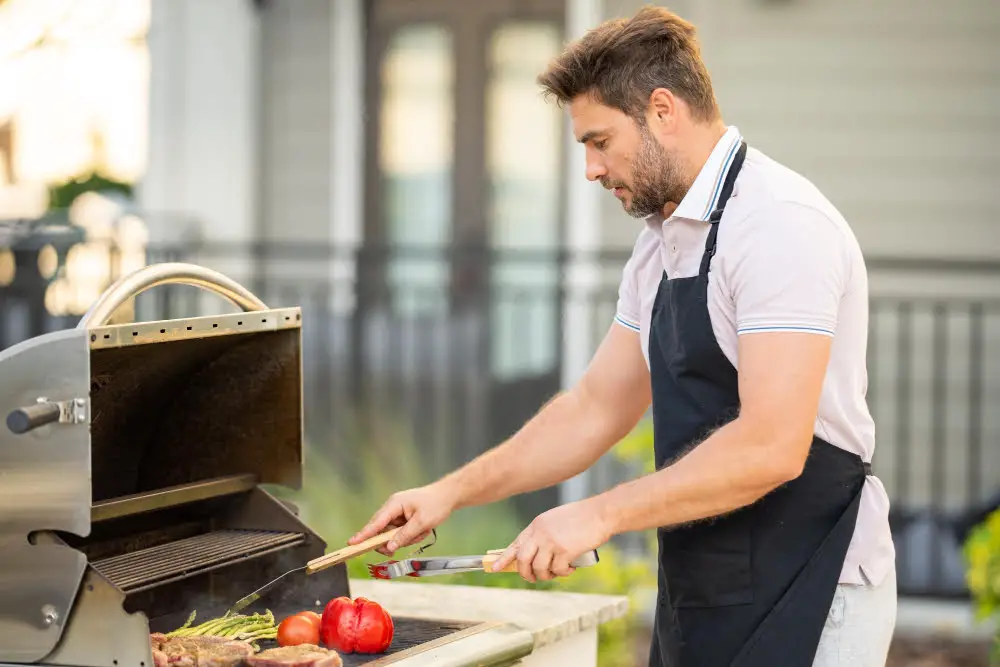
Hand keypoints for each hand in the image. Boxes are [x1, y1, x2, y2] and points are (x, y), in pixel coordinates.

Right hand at [349, 481, 459, 555]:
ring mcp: (398, 513)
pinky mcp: (403, 518)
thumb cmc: (435, 505)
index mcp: (394, 505)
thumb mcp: (421, 522)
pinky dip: (412, 535)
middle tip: (406, 541)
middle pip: (383, 531)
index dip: (364, 535)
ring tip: (423, 531)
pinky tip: (423, 530)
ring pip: (393, 534)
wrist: (448, 496)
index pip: (375, 523)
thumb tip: (389, 546)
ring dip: (407, 538)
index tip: (352, 544)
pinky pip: (401, 533)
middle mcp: (393, 508)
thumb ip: (404, 535)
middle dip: (394, 540)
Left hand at [491, 499, 610, 582]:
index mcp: (536, 525)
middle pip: (522, 560)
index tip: (494, 568)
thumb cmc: (582, 518)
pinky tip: (570, 569)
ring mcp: (551, 541)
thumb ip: (544, 534)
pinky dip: (563, 573)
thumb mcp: (555, 521)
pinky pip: (557, 570)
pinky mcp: (565, 550)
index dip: (504, 558)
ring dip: (547, 575)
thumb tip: (535, 556)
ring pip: (539, 568)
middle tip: (533, 578)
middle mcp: (540, 533)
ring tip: (557, 572)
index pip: (515, 544)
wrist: (600, 513)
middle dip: (525, 574)